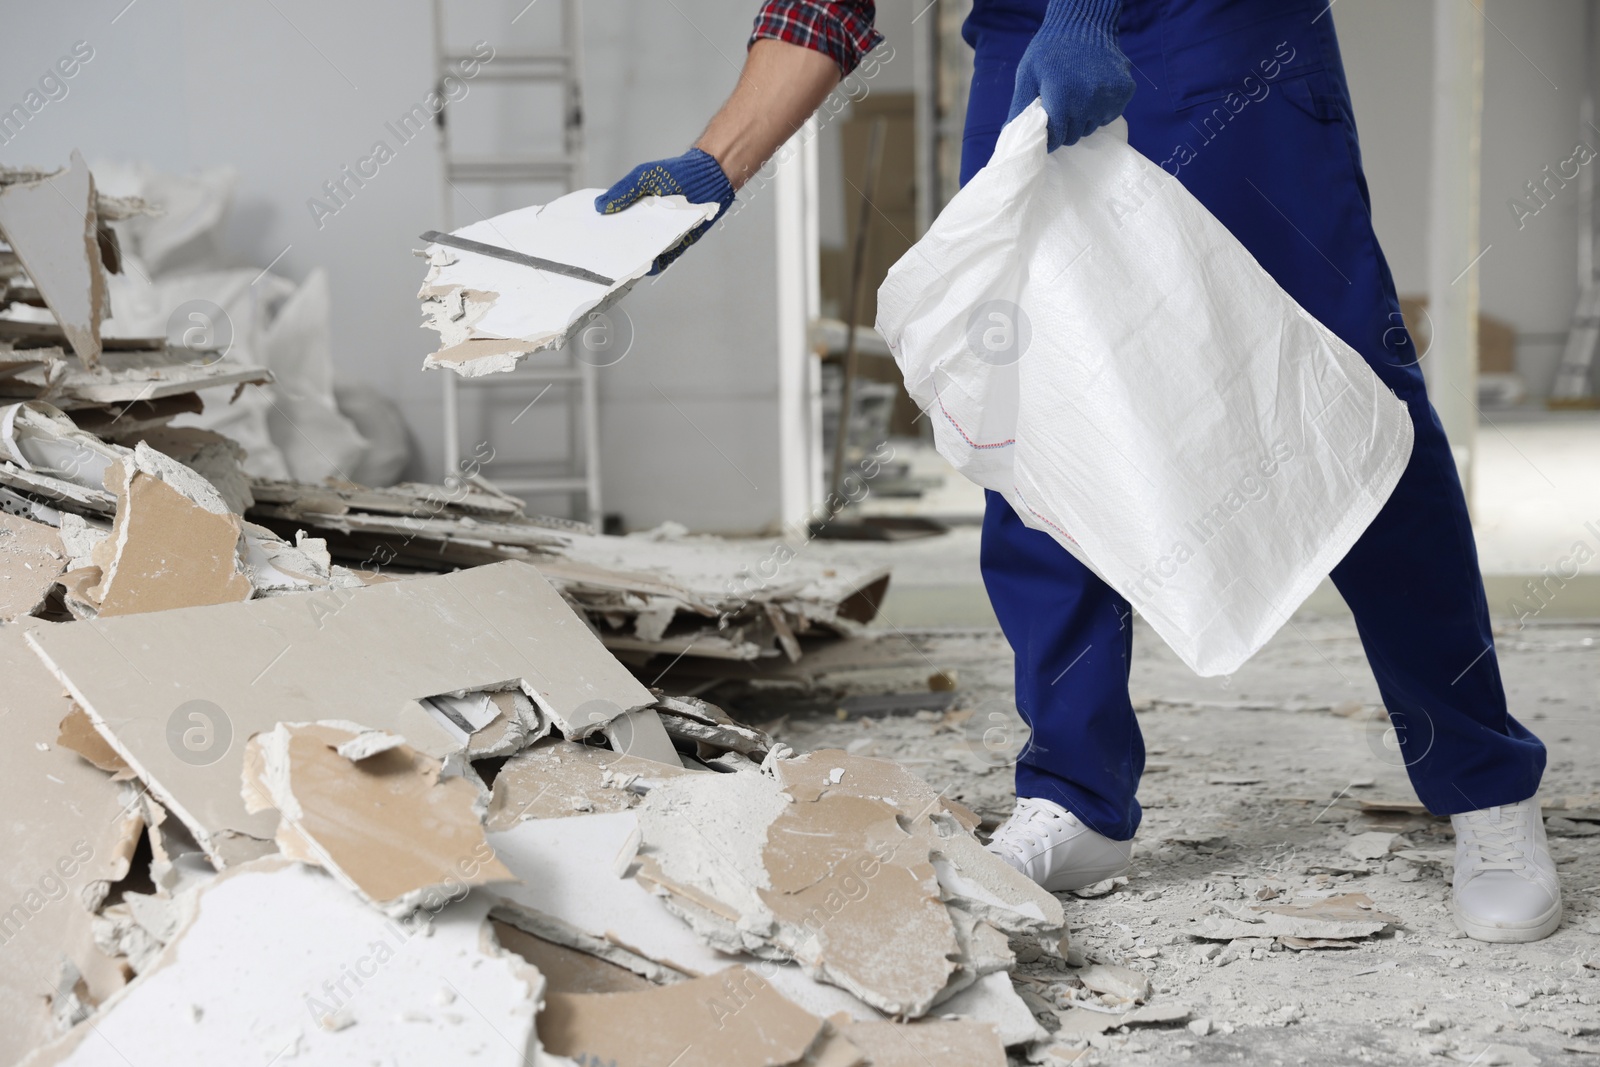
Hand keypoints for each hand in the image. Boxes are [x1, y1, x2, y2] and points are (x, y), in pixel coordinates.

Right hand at [594, 147, 734, 273]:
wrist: (707, 179)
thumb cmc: (674, 174)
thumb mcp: (643, 176)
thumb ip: (623, 191)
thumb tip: (599, 206)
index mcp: (634, 210)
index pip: (614, 224)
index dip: (602, 231)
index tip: (590, 237)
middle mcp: (646, 225)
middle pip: (626, 243)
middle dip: (615, 249)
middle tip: (603, 255)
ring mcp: (661, 236)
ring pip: (643, 254)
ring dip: (634, 259)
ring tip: (622, 262)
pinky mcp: (677, 245)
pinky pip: (663, 259)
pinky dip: (655, 263)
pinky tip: (646, 262)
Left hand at [1007, 0, 1135, 151]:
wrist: (1083, 21)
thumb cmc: (1049, 49)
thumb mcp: (1027, 74)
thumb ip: (1020, 107)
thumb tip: (1010, 134)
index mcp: (1062, 98)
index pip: (1057, 138)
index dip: (1050, 136)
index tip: (1048, 127)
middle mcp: (1088, 101)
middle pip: (1074, 135)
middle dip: (1065, 127)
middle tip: (1061, 108)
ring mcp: (1109, 97)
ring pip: (1092, 126)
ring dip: (1083, 119)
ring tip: (1076, 97)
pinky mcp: (1124, 91)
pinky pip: (1109, 114)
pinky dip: (1101, 109)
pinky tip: (1093, 91)